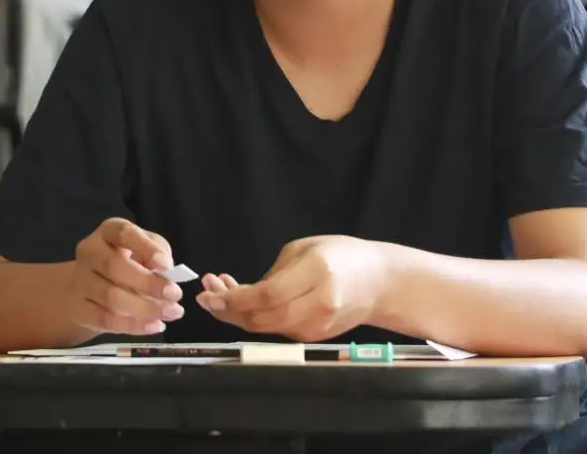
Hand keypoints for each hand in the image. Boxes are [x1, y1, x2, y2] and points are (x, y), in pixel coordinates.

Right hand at [66, 218, 186, 338]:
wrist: (88, 286)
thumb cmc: (125, 261)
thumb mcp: (145, 247)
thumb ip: (158, 253)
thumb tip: (166, 272)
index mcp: (108, 231)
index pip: (123, 233)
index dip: (145, 248)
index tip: (166, 265)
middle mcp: (90, 252)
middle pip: (114, 267)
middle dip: (148, 283)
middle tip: (175, 295)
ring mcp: (81, 281)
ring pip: (111, 297)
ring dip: (145, 308)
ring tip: (170, 312)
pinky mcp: (80, 308)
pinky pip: (106, 320)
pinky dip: (133, 325)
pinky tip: (154, 325)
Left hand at [197, 235, 388, 342]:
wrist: (380, 283)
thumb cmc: (342, 255)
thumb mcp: (305, 249)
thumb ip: (274, 273)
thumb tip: (240, 293)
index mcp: (317, 273)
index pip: (268, 295)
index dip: (234, 298)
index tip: (208, 293)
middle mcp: (318, 304)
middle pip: (263, 319)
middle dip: (228, 311)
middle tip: (205, 294)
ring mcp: (317, 325)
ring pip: (266, 329)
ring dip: (237, 316)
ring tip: (218, 294)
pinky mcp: (314, 337)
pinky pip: (277, 330)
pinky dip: (256, 319)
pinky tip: (243, 303)